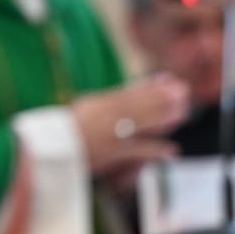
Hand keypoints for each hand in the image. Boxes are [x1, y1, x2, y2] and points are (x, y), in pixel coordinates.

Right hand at [71, 73, 189, 179]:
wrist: (52, 149)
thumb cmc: (70, 128)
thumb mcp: (88, 106)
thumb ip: (111, 98)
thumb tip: (135, 89)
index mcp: (100, 104)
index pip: (131, 92)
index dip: (151, 86)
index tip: (168, 79)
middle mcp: (107, 117)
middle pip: (139, 105)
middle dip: (161, 97)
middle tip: (182, 91)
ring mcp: (110, 134)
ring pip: (141, 123)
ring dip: (162, 117)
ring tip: (182, 111)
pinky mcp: (112, 153)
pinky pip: (137, 151)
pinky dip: (155, 150)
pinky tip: (172, 149)